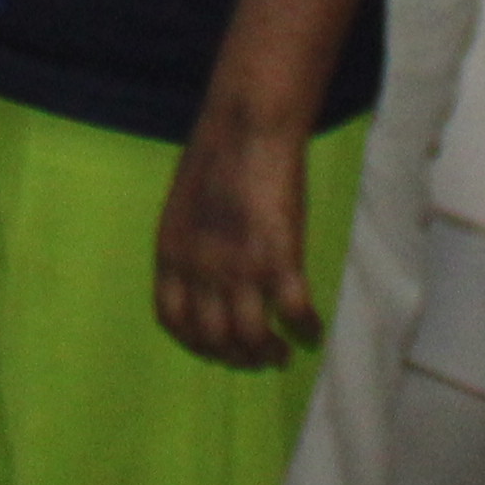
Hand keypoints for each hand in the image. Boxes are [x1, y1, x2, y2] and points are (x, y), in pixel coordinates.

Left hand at [153, 109, 322, 369]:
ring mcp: (240, 269)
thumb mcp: (182, 208)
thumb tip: (202, 278)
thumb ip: (189, 247)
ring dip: (267, 353)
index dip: (195, 342)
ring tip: (281, 353)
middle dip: (235, 356)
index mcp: (171, 254)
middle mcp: (200, 270)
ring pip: (252, 337)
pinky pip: (294, 313)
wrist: (247, 127)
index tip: (215, 347)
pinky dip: (306, 328)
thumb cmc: (215, 156)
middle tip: (255, 357)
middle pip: (213, 338)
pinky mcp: (280, 260)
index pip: (174, 320)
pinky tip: (313, 331)